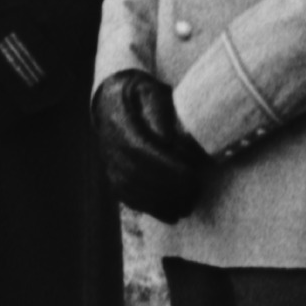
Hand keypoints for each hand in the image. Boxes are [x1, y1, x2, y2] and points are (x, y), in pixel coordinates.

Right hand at [93, 71, 213, 223]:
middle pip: (140, 176)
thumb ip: (158, 110)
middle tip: (196, 193)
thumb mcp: (150, 91)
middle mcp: (111, 151)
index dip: (168, 168)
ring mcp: (111, 168)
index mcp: (121, 127)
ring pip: (136, 192)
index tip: (191, 175)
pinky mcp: (115, 180)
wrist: (110, 103)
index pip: (143, 153)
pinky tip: (172, 214)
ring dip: (164, 203)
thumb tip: (167, 140)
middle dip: (170, 189)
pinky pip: (131, 200)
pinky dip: (152, 210)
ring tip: (189, 206)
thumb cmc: (138, 95)